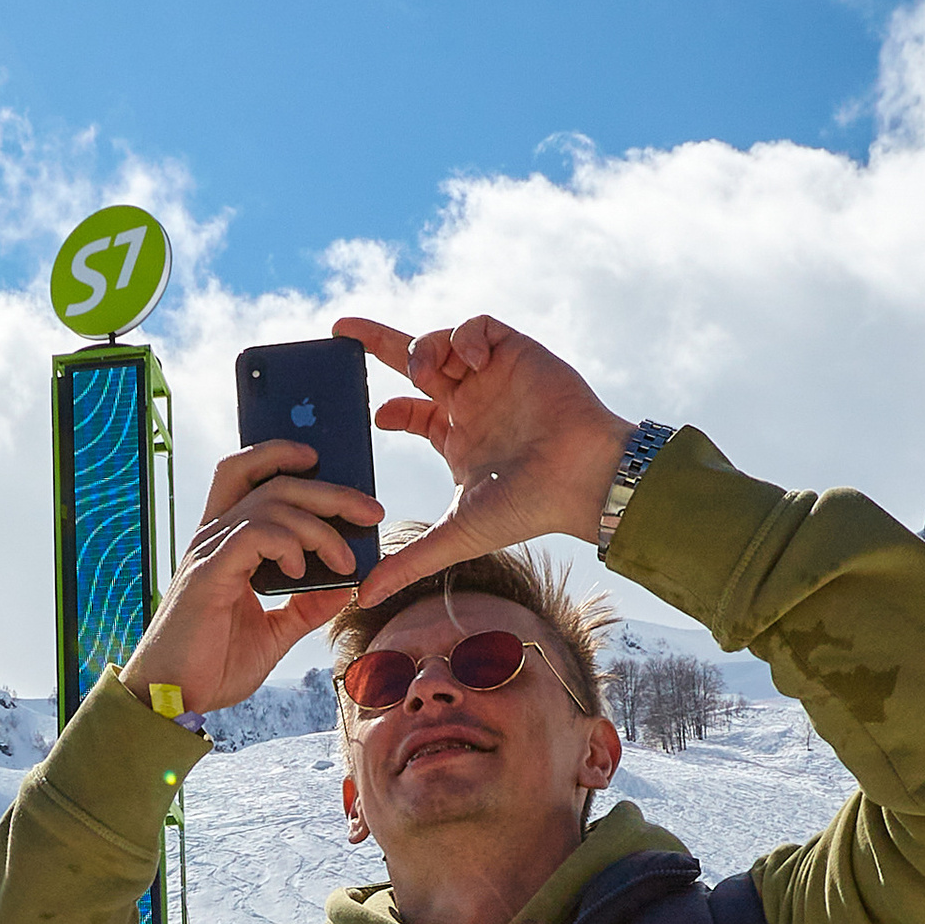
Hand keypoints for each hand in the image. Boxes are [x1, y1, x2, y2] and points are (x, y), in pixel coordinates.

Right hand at [121, 442, 380, 717]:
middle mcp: (214, 538)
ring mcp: (209, 552)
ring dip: (319, 527)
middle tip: (370, 513)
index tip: (324, 463)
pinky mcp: (208, 574)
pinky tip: (302, 570)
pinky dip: (287, 544)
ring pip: (270, 504)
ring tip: (345, 562)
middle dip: (330, 491)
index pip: (246, 474)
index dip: (280, 455)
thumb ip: (307, 607)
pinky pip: (254, 535)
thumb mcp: (274, 633)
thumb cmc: (212, 665)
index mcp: (225, 543)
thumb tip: (347, 585)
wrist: (173, 699)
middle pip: (273, 483)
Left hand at [335, 314, 624, 611]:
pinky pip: (480, 326)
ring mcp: (494, 377)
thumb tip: (364, 597)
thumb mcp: (456, 534)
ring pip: (444, 341)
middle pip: (415, 364)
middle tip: (341, 331)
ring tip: (427, 370)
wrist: (582, 479)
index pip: (411, 411)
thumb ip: (410, 561)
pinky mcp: (518, 353)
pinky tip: (471, 360)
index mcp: (457, 439)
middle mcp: (472, 404)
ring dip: (425, 348)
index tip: (378, 417)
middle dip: (377, 343)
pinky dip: (466, 335)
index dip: (389, 408)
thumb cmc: (528, 509)